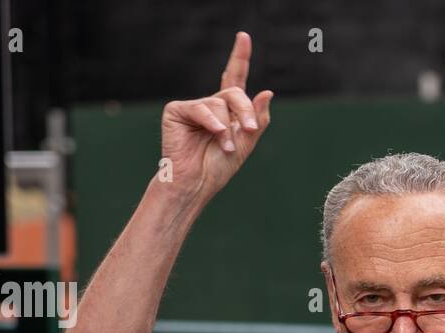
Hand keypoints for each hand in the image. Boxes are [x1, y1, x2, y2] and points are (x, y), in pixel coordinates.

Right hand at [159, 31, 272, 203]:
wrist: (197, 183)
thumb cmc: (219, 167)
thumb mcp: (246, 142)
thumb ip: (258, 118)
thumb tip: (267, 92)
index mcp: (227, 111)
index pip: (234, 78)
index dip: (239, 57)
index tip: (243, 37)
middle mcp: (210, 105)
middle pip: (234, 93)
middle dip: (245, 111)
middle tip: (250, 131)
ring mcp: (193, 107)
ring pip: (220, 102)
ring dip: (228, 128)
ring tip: (225, 147)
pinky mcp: (177, 111)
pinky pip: (201, 108)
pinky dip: (212, 122)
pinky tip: (216, 135)